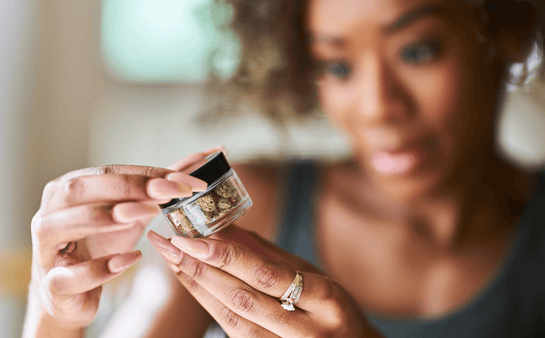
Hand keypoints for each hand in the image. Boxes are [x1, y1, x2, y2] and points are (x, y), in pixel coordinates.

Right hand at [27, 148, 222, 330]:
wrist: (73, 293)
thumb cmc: (100, 245)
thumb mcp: (132, 213)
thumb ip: (159, 188)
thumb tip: (199, 160)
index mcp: (70, 189)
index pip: (109, 173)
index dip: (148, 174)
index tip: (187, 181)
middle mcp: (51, 211)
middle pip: (81, 189)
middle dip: (127, 187)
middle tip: (168, 191)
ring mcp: (46, 248)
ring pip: (64, 224)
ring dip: (107, 217)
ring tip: (146, 214)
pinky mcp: (53, 283)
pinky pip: (70, 275)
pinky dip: (101, 268)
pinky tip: (131, 259)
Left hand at [147, 225, 382, 337]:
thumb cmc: (335, 309)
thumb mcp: (315, 275)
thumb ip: (271, 255)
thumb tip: (227, 227)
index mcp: (327, 302)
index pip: (268, 277)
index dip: (227, 257)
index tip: (194, 236)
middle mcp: (308, 332)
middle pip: (243, 299)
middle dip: (201, 269)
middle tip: (169, 242)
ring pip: (233, 319)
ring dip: (198, 287)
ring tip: (172, 259)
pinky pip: (233, 331)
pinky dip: (208, 304)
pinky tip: (191, 282)